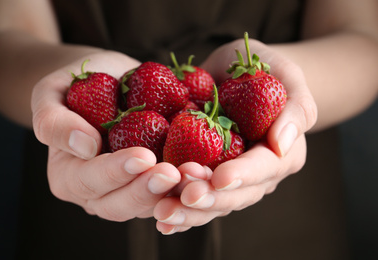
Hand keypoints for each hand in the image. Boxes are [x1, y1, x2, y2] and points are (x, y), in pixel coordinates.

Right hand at [31, 51, 180, 219]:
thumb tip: (84, 147)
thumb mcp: (51, 93)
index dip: (115, 172)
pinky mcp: (151, 183)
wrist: (106, 83)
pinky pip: (168, 193)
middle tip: (172, 173)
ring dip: (172, 194)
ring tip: (195, 175)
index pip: (89, 181)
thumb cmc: (75, 85)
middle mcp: (97, 192)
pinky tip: (204, 171)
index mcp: (68, 175)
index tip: (142, 155)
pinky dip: (186, 186)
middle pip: (119, 205)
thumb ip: (53, 121)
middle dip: (147, 190)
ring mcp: (126, 191)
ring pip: (148, 206)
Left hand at [153, 38, 316, 233]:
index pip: (264, 168)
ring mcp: (228, 178)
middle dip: (210, 198)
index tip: (219, 178)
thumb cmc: (264, 68)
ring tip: (163, 212)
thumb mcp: (285, 74)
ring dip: (188, 210)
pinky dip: (178, 209)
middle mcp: (255, 174)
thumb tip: (283, 144)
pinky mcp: (205, 175)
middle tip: (185, 195)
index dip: (242, 175)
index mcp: (281, 154)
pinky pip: (192, 196)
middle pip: (235, 195)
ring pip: (212, 203)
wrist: (236, 72)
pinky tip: (160, 220)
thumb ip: (295, 107)